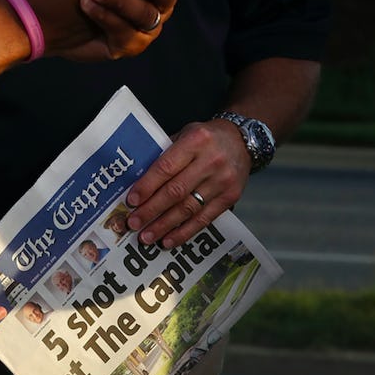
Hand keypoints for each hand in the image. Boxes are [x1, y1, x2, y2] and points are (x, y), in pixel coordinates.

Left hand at [124, 120, 250, 248]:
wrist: (243, 141)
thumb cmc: (207, 138)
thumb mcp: (185, 134)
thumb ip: (165, 154)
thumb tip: (138, 182)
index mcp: (196, 141)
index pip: (166, 167)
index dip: (147, 186)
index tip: (131, 201)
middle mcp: (211, 161)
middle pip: (176, 191)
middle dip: (151, 210)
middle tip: (133, 223)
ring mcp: (223, 181)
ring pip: (188, 208)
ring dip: (164, 225)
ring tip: (146, 237)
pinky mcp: (230, 197)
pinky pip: (204, 219)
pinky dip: (184, 232)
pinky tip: (168, 240)